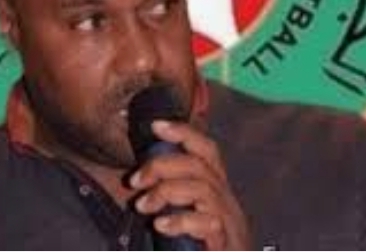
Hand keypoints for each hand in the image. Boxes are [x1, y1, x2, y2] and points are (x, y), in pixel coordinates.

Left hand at [130, 120, 251, 249]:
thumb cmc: (195, 251)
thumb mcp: (181, 219)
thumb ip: (169, 199)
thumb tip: (138, 178)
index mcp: (216, 191)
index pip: (208, 151)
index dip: (184, 133)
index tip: (156, 125)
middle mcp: (226, 202)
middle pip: (200, 166)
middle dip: (163, 165)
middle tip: (135, 181)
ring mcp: (229, 224)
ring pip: (203, 188)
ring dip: (167, 191)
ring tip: (143, 205)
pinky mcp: (226, 245)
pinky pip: (208, 223)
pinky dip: (181, 219)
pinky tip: (161, 225)